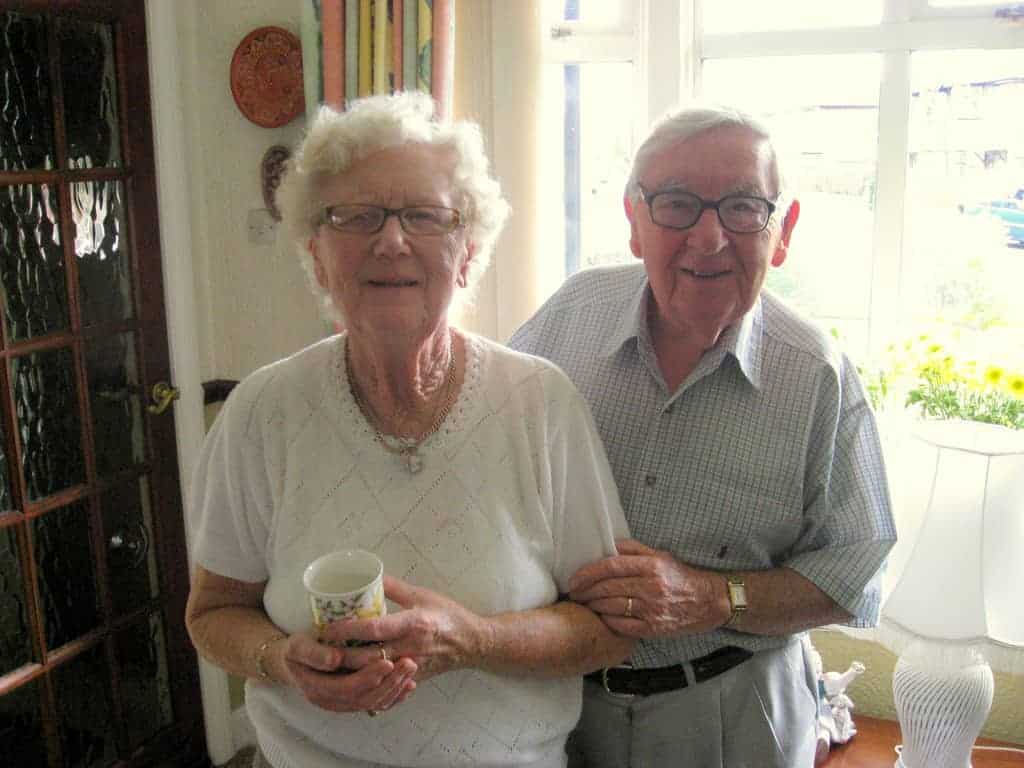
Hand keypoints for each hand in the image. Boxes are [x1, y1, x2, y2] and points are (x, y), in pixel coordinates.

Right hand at [275, 630, 417, 713]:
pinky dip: (394, 696)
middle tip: (409, 662)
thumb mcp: (297, 646)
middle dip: (390, 682)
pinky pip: (376, 704)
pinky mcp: (352, 700)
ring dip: (395, 688)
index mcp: (317, 689)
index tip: (388, 661)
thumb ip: (314, 653)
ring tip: (411, 669)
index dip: (369, 677)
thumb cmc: (295, 650)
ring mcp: (342, 704)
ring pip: (374, 703)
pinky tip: (409, 685)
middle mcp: (331, 701)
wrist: (292, 662)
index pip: (348, 688)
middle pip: (365, 698)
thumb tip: (335, 660)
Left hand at [323, 576, 488, 681]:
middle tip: (320, 649)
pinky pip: (384, 685)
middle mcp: (411, 647)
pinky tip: (350, 676)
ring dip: (349, 671)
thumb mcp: (422, 594)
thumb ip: (393, 587)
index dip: (347, 629)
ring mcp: (412, 666)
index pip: (373, 628)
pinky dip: (365, 682)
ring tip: (330, 662)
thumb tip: (368, 574)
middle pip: (367, 657)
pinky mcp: (412, 678)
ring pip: (373, 674)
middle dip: (340, 655)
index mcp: (413, 623)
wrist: (472, 643)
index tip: (327, 627)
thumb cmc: (447, 615)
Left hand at [568, 539, 727, 638]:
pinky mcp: (654, 628)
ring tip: (584, 604)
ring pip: (612, 607)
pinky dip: (608, 621)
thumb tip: (609, 546)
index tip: (575, 579)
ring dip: (593, 606)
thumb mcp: (660, 555)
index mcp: (652, 566)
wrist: (708, 602)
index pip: (611, 566)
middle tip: (574, 593)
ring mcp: (653, 610)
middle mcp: (652, 587)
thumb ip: (634, 550)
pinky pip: (622, 625)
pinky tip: (600, 617)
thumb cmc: (680, 576)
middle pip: (608, 588)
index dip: (588, 573)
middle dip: (586, 591)